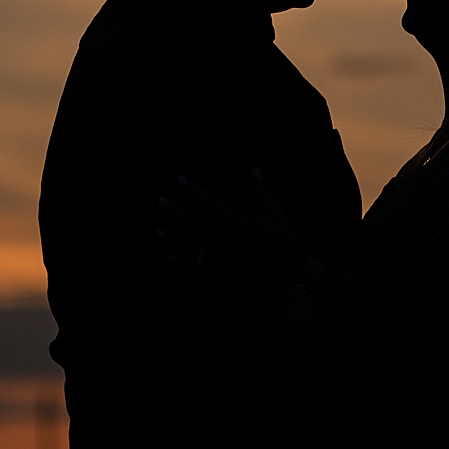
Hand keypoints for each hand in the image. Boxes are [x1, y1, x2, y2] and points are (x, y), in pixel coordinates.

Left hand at [157, 168, 305, 295]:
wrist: (290, 279)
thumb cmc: (284, 243)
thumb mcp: (276, 214)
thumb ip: (261, 192)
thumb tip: (254, 169)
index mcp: (237, 225)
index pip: (209, 203)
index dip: (193, 190)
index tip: (180, 179)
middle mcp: (225, 243)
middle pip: (193, 224)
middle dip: (175, 211)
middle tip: (160, 200)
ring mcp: (221, 263)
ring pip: (190, 249)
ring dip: (172, 238)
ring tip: (157, 230)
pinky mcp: (221, 279)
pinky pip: (197, 271)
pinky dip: (183, 264)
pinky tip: (172, 256)